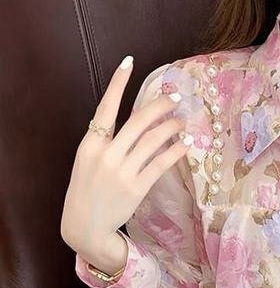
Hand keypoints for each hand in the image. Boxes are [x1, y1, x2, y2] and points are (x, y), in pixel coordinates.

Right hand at [60, 55, 189, 271]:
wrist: (85, 225)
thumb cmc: (88, 190)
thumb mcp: (88, 161)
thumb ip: (106, 141)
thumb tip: (135, 123)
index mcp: (90, 144)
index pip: (106, 107)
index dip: (118, 83)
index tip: (129, 62)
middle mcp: (106, 154)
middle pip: (138, 121)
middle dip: (159, 106)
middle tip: (175, 97)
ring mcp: (122, 171)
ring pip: (153, 141)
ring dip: (171, 127)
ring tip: (182, 121)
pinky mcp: (137, 187)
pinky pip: (161, 164)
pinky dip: (175, 152)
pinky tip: (186, 145)